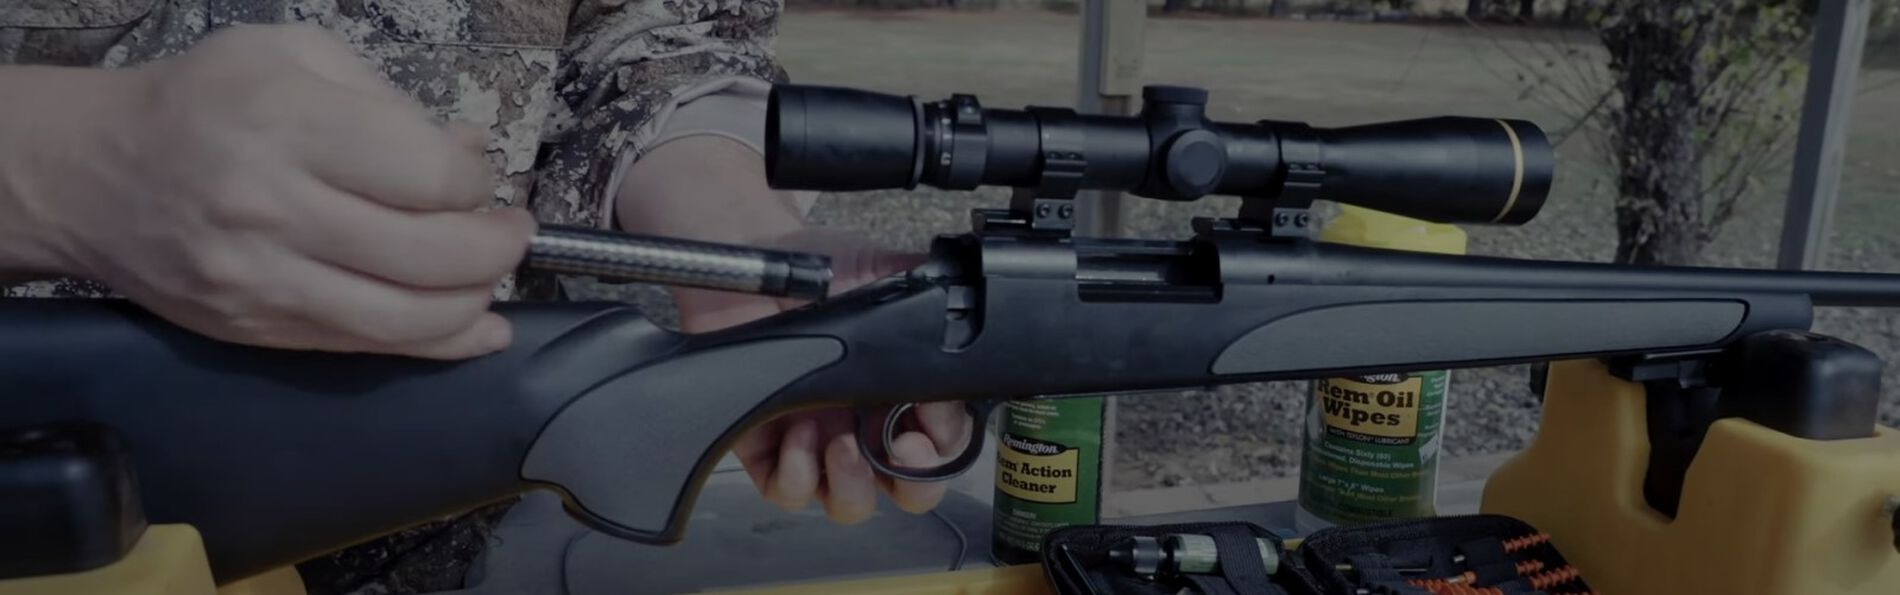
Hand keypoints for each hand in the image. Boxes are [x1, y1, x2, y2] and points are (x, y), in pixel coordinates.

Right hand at [4, 25, 531, 358]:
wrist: (94, 175)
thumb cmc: (204, 101)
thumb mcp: (293, 56)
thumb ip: (390, 100)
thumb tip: (470, 150)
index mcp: (287, 123)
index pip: (430, 174)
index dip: (476, 180)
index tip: (479, 174)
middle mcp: (274, 208)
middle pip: (433, 255)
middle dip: (499, 246)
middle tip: (514, 230)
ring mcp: (264, 280)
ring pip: (409, 317)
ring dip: (478, 300)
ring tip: (493, 273)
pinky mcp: (260, 329)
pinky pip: (371, 348)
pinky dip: (442, 343)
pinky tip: (478, 326)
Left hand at [673, 228, 973, 523]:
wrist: (755, 258)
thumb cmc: (821, 266)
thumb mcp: (891, 280)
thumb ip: (938, 318)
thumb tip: (966, 367)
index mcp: (898, 393)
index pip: (938, 447)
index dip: (941, 452)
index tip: (930, 431)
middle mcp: (863, 424)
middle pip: (904, 490)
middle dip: (912, 485)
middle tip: (899, 451)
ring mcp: (816, 442)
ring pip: (848, 504)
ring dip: (853, 485)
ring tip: (840, 442)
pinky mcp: (767, 450)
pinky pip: (789, 492)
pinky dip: (799, 473)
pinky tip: (798, 431)